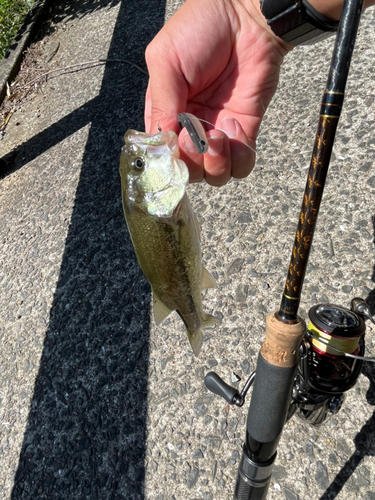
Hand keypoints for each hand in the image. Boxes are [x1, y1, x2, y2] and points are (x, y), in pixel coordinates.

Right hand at [145, 0, 291, 185]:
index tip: (173, 145)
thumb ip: (161, 104)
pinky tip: (234, 126)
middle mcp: (190, 129)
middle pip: (187, 171)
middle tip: (194, 137)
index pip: (162, 154)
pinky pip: (242, 165)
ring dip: (214, 163)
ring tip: (217, 135)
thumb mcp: (165, 61)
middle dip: (190, 161)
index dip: (167, 159)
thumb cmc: (201, 28)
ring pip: (214, 175)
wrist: (247, 16)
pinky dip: (238, 157)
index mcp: (166, 114)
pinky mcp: (245, 131)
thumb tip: (163, 143)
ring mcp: (218, 132)